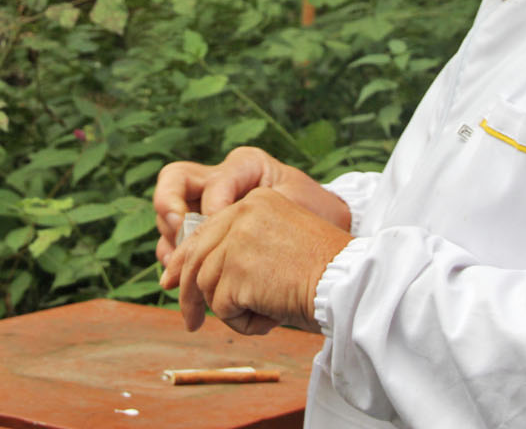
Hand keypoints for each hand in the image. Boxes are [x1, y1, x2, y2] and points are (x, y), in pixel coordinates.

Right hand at [152, 146, 350, 266]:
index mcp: (246, 165)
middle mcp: (221, 178)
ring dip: (170, 241)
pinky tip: (184, 282)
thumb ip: (260, 213)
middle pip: (174, 180)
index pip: (214, 184)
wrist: (329, 241)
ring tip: (177, 270)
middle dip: (168, 206)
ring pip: (168, 212)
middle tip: (178, 234)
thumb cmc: (319, 217)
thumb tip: (219, 227)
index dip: (213, 212)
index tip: (223, 240)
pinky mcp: (205, 229)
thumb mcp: (298, 206)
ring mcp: (207, 203)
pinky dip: (176, 260)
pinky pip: (177, 240)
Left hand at [159, 186, 352, 334]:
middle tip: (189, 321)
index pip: (206, 231)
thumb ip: (241, 248)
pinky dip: (244, 323)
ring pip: (207, 287)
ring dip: (232, 311)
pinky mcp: (236, 270)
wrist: (349, 282)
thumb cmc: (325, 272)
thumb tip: (197, 278)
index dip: (187, 261)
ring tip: (265, 314)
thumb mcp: (280, 245)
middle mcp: (242, 213)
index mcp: (255, 201)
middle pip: (195, 256)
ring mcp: (237, 240)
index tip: (176, 282)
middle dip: (187, 293)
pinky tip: (271, 317)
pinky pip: (222, 308)